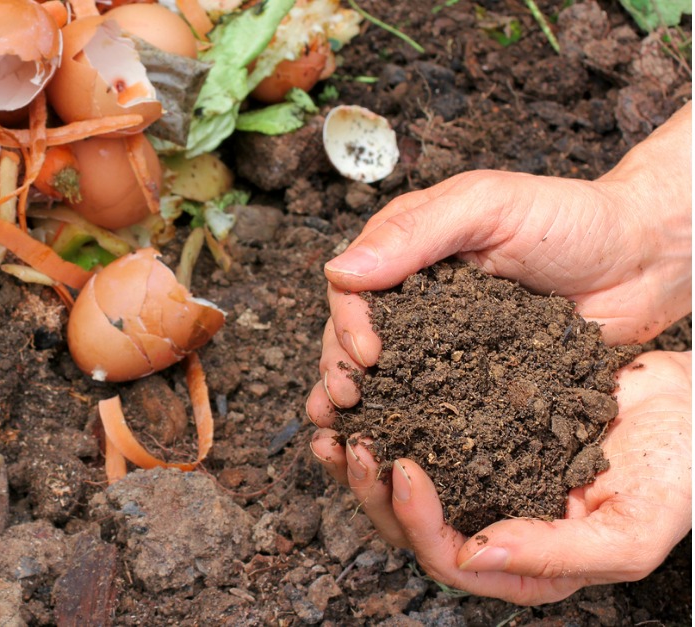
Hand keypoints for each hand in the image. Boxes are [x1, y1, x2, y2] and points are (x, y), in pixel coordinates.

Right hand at [306, 102, 690, 419]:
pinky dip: (409, 426)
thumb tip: (339, 271)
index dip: (347, 323)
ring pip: (387, 376)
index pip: (352, 288)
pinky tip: (394, 450)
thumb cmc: (571, 217)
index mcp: (408, 250)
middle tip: (345, 402)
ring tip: (347, 436)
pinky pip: (435, 403)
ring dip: (361, 406)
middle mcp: (417, 298)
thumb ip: (415, 233)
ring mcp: (445, 341)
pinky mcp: (476, 379)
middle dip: (340, 371)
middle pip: (356, 337)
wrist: (645, 259)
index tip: (366, 354)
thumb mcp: (488, 206)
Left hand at [310, 351, 691, 604]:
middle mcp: (494, 525)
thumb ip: (557, 554)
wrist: (693, 406)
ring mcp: (482, 478)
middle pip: (411, 526)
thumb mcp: (631, 528)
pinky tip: (365, 394)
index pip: (449, 559)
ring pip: (404, 483)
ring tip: (335, 423)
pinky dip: (388, 415)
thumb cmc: (677, 473)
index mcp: (525, 563)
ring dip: (363, 458)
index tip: (401, 467)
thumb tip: (473, 554)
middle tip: (352, 443)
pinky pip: (419, 431)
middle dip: (372, 489)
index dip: (416, 521)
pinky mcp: (476, 432)